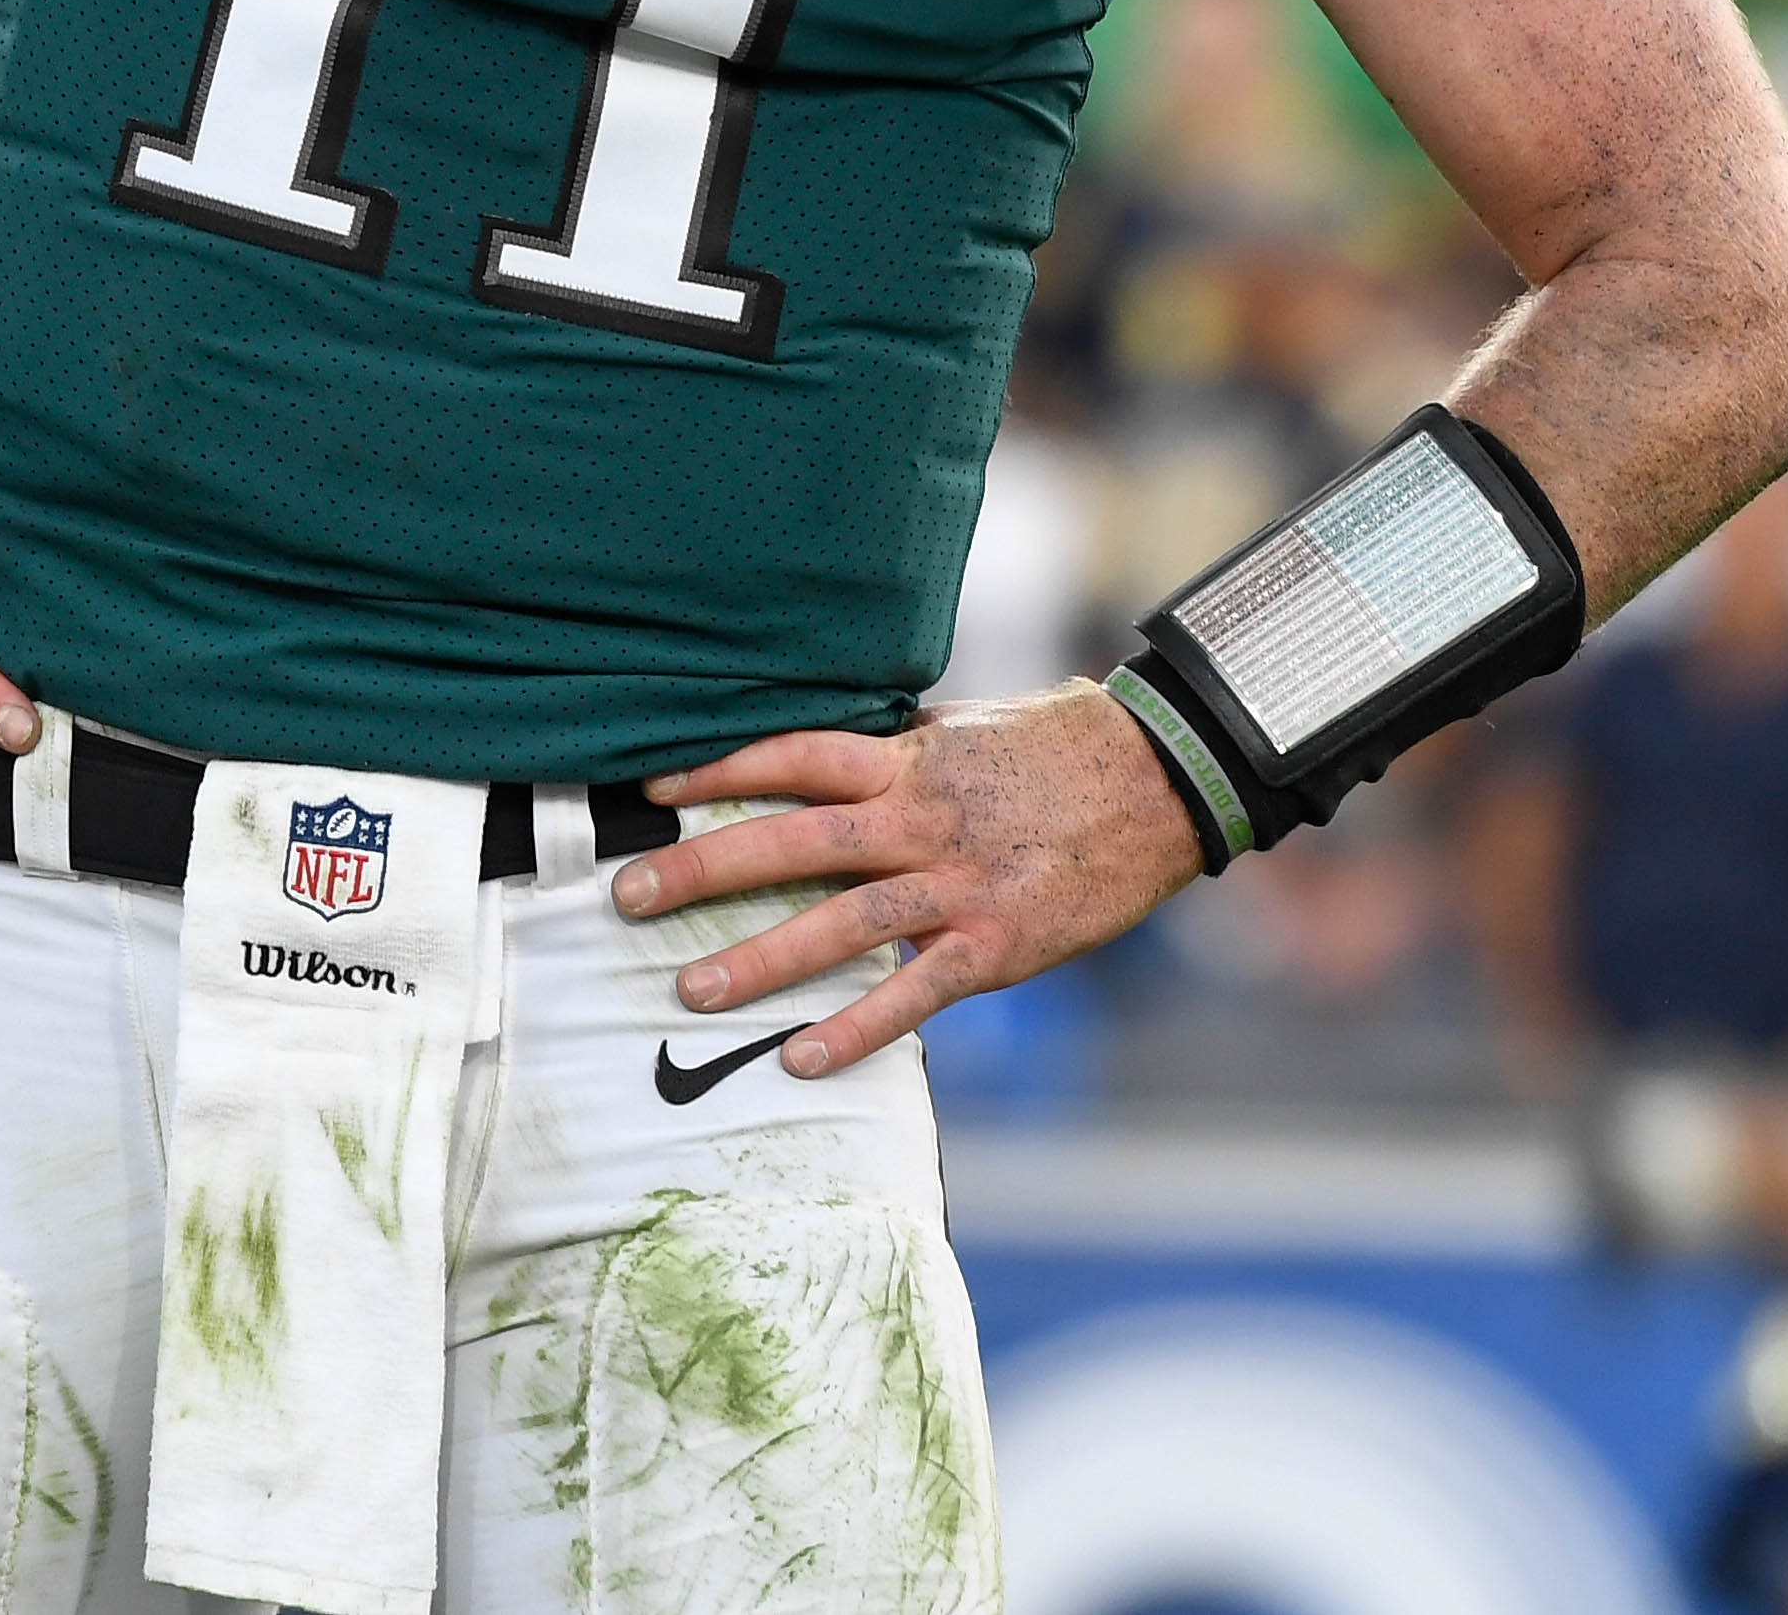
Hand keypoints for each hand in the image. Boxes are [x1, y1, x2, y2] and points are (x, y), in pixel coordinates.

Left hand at [609, 683, 1204, 1074]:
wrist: (1158, 781)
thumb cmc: (1056, 748)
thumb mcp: (965, 730)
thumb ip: (895, 753)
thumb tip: (826, 761)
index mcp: (907, 762)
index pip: (794, 757)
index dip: (719, 768)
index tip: (651, 788)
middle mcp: (920, 819)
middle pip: (794, 839)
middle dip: (705, 866)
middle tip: (629, 895)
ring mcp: (958, 884)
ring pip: (840, 921)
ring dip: (761, 958)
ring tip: (690, 988)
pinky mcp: (996, 943)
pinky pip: (914, 991)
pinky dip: (858, 1027)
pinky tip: (801, 1056)